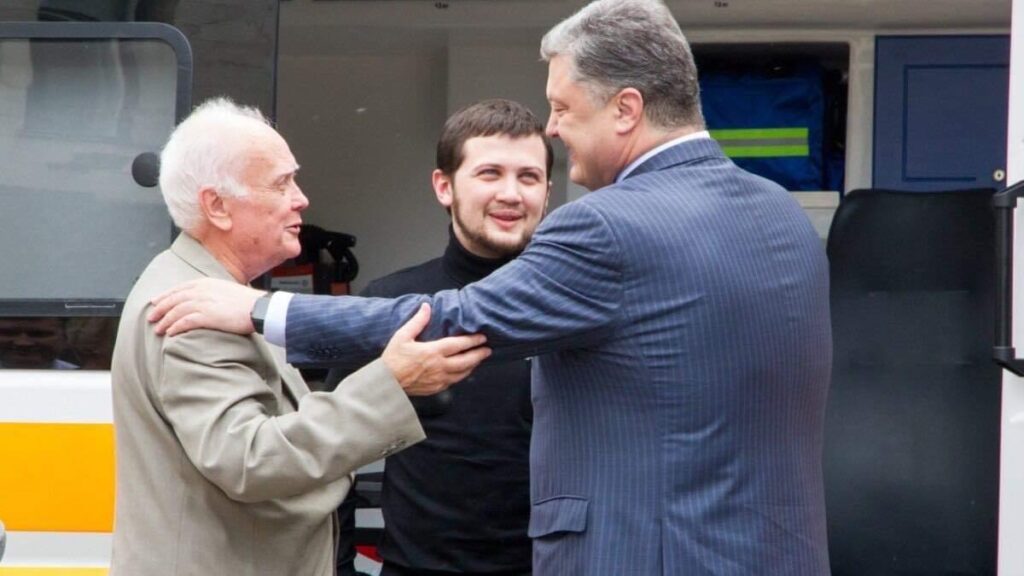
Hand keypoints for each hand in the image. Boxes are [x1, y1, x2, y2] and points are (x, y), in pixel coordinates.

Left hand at [148, 278, 264, 335]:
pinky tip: (171, 333)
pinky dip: (176, 327)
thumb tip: (206, 302)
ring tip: (158, 329)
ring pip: (177, 311)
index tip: (155, 302)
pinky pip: (185, 322)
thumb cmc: (247, 303)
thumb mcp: (227, 291)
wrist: (259, 308)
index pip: (180, 288)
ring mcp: (204, 302)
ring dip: (165, 321)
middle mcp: (202, 290)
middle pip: (174, 299)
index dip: (165, 295)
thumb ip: (213, 294)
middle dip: (160, 309)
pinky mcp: (207, 315)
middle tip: (151, 318)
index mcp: (206, 283)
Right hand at [382, 303, 490, 395]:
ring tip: (479, 359)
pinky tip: (463, 371)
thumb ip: (417, 321)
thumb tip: (426, 306)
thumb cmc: (393, 359)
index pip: (459, 345)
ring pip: (462, 373)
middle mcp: (439, 367)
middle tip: (487, 350)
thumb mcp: (402, 336)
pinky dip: (462, 375)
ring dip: (473, 365)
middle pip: (466, 361)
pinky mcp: (436, 388)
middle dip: (479, 354)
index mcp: (432, 352)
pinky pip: (454, 382)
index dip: (473, 341)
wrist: (386, 383)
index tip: (482, 337)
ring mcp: (439, 379)